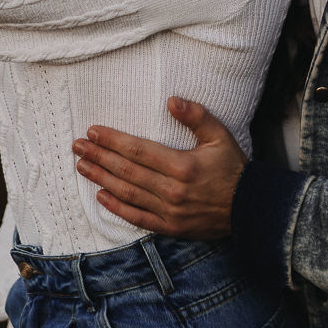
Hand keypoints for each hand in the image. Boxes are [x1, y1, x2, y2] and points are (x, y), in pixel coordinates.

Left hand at [72, 97, 246, 238]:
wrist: (249, 209)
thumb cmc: (233, 168)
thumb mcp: (219, 135)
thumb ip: (196, 116)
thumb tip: (171, 100)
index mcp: (182, 165)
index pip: (137, 150)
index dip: (113, 140)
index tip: (93, 131)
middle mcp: (171, 190)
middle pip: (126, 171)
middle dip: (99, 156)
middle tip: (78, 146)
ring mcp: (169, 211)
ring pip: (127, 193)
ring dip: (101, 178)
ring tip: (82, 166)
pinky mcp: (169, 227)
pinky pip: (137, 217)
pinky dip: (117, 207)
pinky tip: (101, 196)